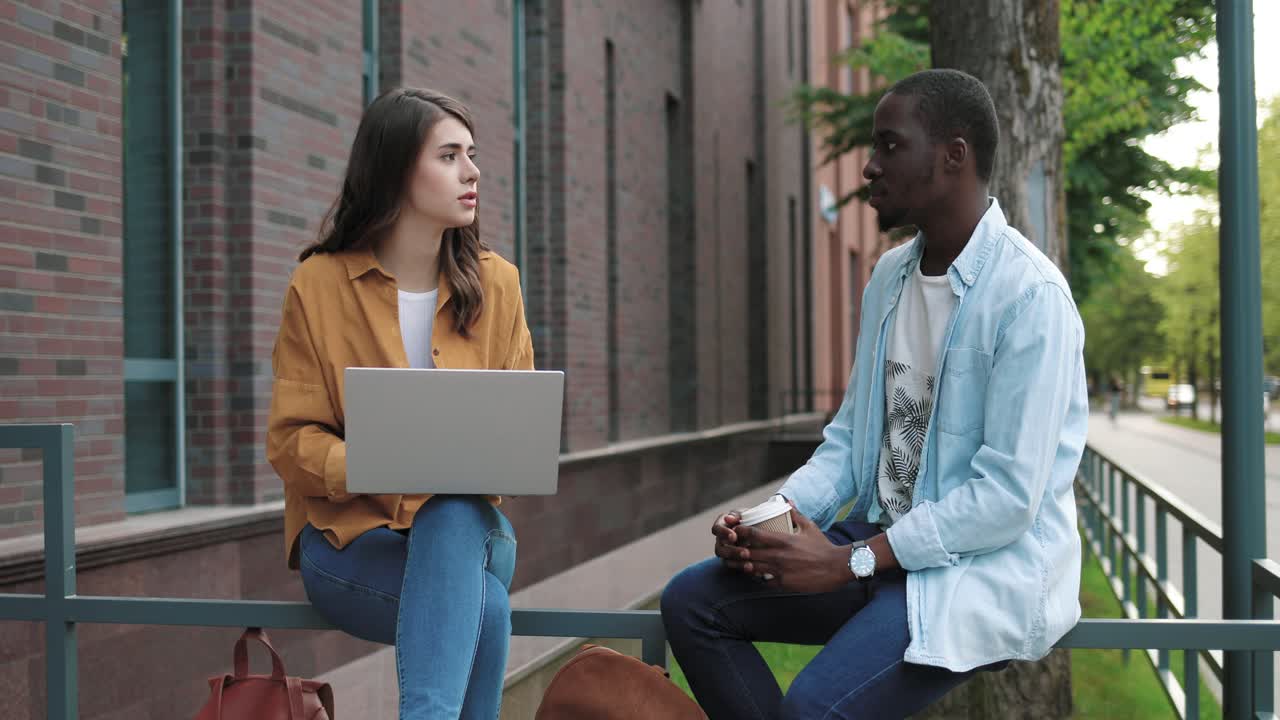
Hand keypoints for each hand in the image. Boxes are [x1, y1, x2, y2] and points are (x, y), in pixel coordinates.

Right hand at [712, 510, 746, 570]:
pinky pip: (734, 567)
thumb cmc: (751, 518)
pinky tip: (751, 567)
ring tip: (749, 563)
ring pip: (725, 559)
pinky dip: (742, 567)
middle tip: (746, 552)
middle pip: (719, 548)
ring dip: (737, 561)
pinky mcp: (732, 561)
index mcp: (721, 525)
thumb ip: (737, 515)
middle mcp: (720, 540)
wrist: (761, 531)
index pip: (716, 529)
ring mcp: (725, 552)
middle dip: (732, 551)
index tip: (734, 536)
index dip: (723, 533)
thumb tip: (728, 518)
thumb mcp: (745, 514)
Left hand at [734, 511, 853, 594]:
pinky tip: (756, 574)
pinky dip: (758, 578)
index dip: (741, 532)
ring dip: (744, 565)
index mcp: (782, 540)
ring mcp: (780, 571)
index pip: (753, 534)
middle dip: (736, 551)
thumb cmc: (822, 546)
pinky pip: (763, 581)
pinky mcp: (784, 584)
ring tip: (738, 562)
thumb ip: (794, 513)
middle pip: (747, 553)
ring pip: (752, 569)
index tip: (736, 531)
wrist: (837, 567)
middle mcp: (778, 555)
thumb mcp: (809, 526)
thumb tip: (786, 501)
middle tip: (731, 549)